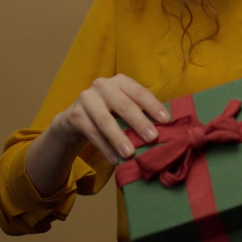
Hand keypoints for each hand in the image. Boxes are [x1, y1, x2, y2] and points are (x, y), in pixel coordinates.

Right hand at [51, 74, 169, 165]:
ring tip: (131, 154)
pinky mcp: (75, 114)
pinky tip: (115, 160)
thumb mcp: (122, 107)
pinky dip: (105, 148)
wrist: (75, 119)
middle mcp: (102, 85)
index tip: (167, 120)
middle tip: (152, 138)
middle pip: (124, 105)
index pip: (139, 92)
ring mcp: (87, 99)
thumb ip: (139, 113)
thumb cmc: (108, 112)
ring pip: (105, 121)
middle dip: (139, 122)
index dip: (153, 106)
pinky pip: (92, 133)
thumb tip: (164, 130)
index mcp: (120, 81)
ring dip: (119, 138)